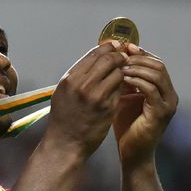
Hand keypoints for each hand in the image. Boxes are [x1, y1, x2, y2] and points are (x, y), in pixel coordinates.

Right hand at [44, 41, 126, 156]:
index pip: (93, 54)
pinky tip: (128, 86)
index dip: (108, 47)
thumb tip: (95, 61)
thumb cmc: (64, 119)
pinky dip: (125, 85)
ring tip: (128, 72)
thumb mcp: (63, 93)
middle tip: (126, 58)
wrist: (65, 144)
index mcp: (70, 78)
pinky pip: (121, 89)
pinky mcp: (107, 107)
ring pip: (118, 72)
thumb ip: (77, 77)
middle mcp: (82, 84)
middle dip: (120, 56)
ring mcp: (95, 96)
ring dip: (124, 71)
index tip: (116, 46)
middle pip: (108, 59)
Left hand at [113, 43, 177, 166]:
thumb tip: (113, 58)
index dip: (140, 53)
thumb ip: (124, 80)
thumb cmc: (126, 126)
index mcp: (164, 90)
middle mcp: (171, 95)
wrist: (132, 153)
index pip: (156, 63)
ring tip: (119, 66)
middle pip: (158, 65)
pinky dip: (136, 81)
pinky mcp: (161, 113)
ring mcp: (169, 104)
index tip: (123, 47)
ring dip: (136, 68)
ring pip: (156, 74)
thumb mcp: (124, 97)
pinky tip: (121, 79)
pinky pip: (150, 89)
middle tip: (120, 56)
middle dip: (138, 58)